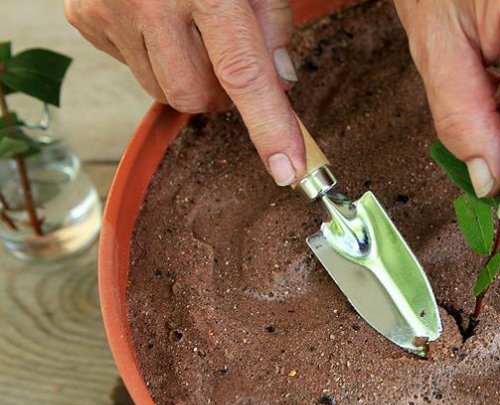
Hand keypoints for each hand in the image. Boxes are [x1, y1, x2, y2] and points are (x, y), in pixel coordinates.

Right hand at [65, 0, 303, 185]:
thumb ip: (273, 19)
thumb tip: (280, 80)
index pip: (244, 75)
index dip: (270, 127)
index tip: (288, 169)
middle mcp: (151, 5)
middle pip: (195, 96)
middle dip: (222, 94)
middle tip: (232, 61)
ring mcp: (111, 13)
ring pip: (161, 89)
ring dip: (189, 76)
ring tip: (193, 31)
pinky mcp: (86, 17)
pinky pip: (129, 65)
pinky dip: (154, 56)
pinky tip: (159, 22)